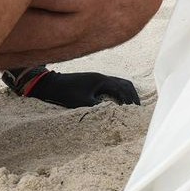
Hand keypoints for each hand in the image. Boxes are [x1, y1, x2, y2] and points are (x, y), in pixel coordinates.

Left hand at [1, 65, 140, 106]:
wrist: (52, 84)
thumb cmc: (66, 93)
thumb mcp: (82, 103)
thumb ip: (99, 107)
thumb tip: (112, 113)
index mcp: (101, 80)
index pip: (122, 89)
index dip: (130, 100)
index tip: (136, 110)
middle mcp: (102, 76)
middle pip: (124, 83)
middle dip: (133, 95)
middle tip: (138, 108)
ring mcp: (98, 77)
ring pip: (119, 82)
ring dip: (126, 93)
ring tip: (131, 105)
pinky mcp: (94, 80)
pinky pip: (112, 84)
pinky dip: (119, 91)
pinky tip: (119, 100)